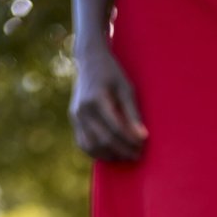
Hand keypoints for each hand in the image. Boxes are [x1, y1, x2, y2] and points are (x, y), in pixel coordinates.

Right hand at [69, 45, 147, 160]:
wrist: (89, 61)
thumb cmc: (112, 73)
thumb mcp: (126, 88)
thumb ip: (133, 113)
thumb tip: (142, 137)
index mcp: (97, 98)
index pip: (116, 127)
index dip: (130, 139)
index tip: (142, 144)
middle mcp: (83, 109)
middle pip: (105, 139)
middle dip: (123, 150)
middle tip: (137, 154)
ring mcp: (76, 116)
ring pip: (92, 146)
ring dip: (110, 155)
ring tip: (125, 155)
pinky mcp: (73, 120)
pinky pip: (83, 144)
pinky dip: (97, 153)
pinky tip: (111, 153)